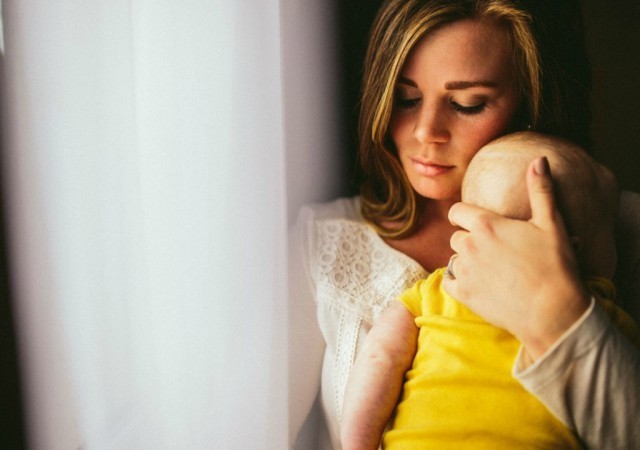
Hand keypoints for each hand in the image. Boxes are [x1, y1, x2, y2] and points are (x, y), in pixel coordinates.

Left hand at [442, 157, 590, 360]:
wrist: (553, 311)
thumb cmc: (555, 265)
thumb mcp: (552, 223)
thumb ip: (541, 190)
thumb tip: (538, 160)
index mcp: (485, 225)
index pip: (456, 211)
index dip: (464, 215)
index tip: (475, 221)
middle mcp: (469, 246)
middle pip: (456, 237)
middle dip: (470, 240)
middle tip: (494, 250)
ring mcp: (464, 271)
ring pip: (454, 259)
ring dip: (466, 262)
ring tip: (490, 269)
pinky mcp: (464, 295)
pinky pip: (449, 282)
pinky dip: (459, 282)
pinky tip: (478, 284)